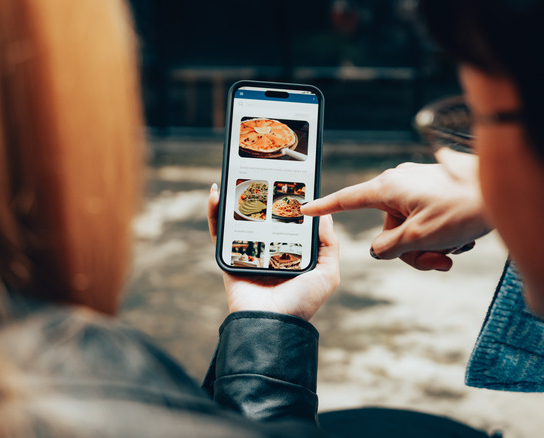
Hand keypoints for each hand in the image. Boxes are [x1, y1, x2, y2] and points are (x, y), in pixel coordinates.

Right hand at [208, 185, 339, 320]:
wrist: (271, 325)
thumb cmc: (301, 304)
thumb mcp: (327, 274)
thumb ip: (328, 245)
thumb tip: (324, 216)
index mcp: (292, 252)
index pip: (290, 221)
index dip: (290, 201)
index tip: (291, 179)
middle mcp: (270, 250)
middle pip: (264, 216)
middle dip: (261, 194)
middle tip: (262, 170)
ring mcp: (248, 252)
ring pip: (240, 219)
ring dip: (236, 197)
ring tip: (237, 175)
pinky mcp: (228, 257)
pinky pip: (219, 232)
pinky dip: (214, 212)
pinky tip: (216, 193)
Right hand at [301, 158, 490, 270]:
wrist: (503, 191)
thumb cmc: (462, 208)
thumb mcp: (420, 237)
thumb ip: (390, 247)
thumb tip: (381, 250)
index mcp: (389, 187)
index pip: (347, 199)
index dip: (325, 207)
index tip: (305, 208)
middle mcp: (400, 182)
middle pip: (388, 229)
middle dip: (410, 251)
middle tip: (437, 261)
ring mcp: (419, 185)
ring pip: (410, 229)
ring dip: (429, 247)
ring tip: (453, 250)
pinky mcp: (435, 190)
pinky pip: (426, 220)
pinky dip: (439, 235)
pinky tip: (460, 239)